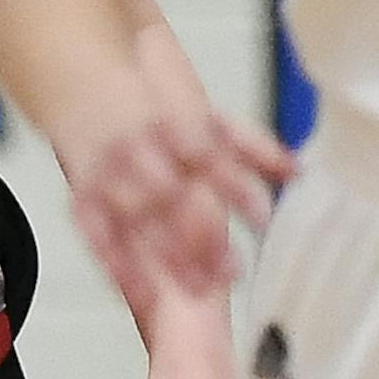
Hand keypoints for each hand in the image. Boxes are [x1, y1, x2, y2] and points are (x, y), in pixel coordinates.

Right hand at [68, 37, 293, 316]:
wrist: (80, 83)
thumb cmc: (153, 110)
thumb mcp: (205, 117)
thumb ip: (252, 145)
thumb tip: (298, 172)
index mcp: (171, 126)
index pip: (206, 156)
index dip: (235, 188)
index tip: (262, 220)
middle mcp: (138, 152)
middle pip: (169, 195)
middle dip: (199, 235)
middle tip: (232, 272)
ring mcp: (107, 176)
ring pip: (134, 220)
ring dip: (164, 257)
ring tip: (197, 291)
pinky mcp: (82, 198)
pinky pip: (96, 236)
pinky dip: (116, 266)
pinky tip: (140, 295)